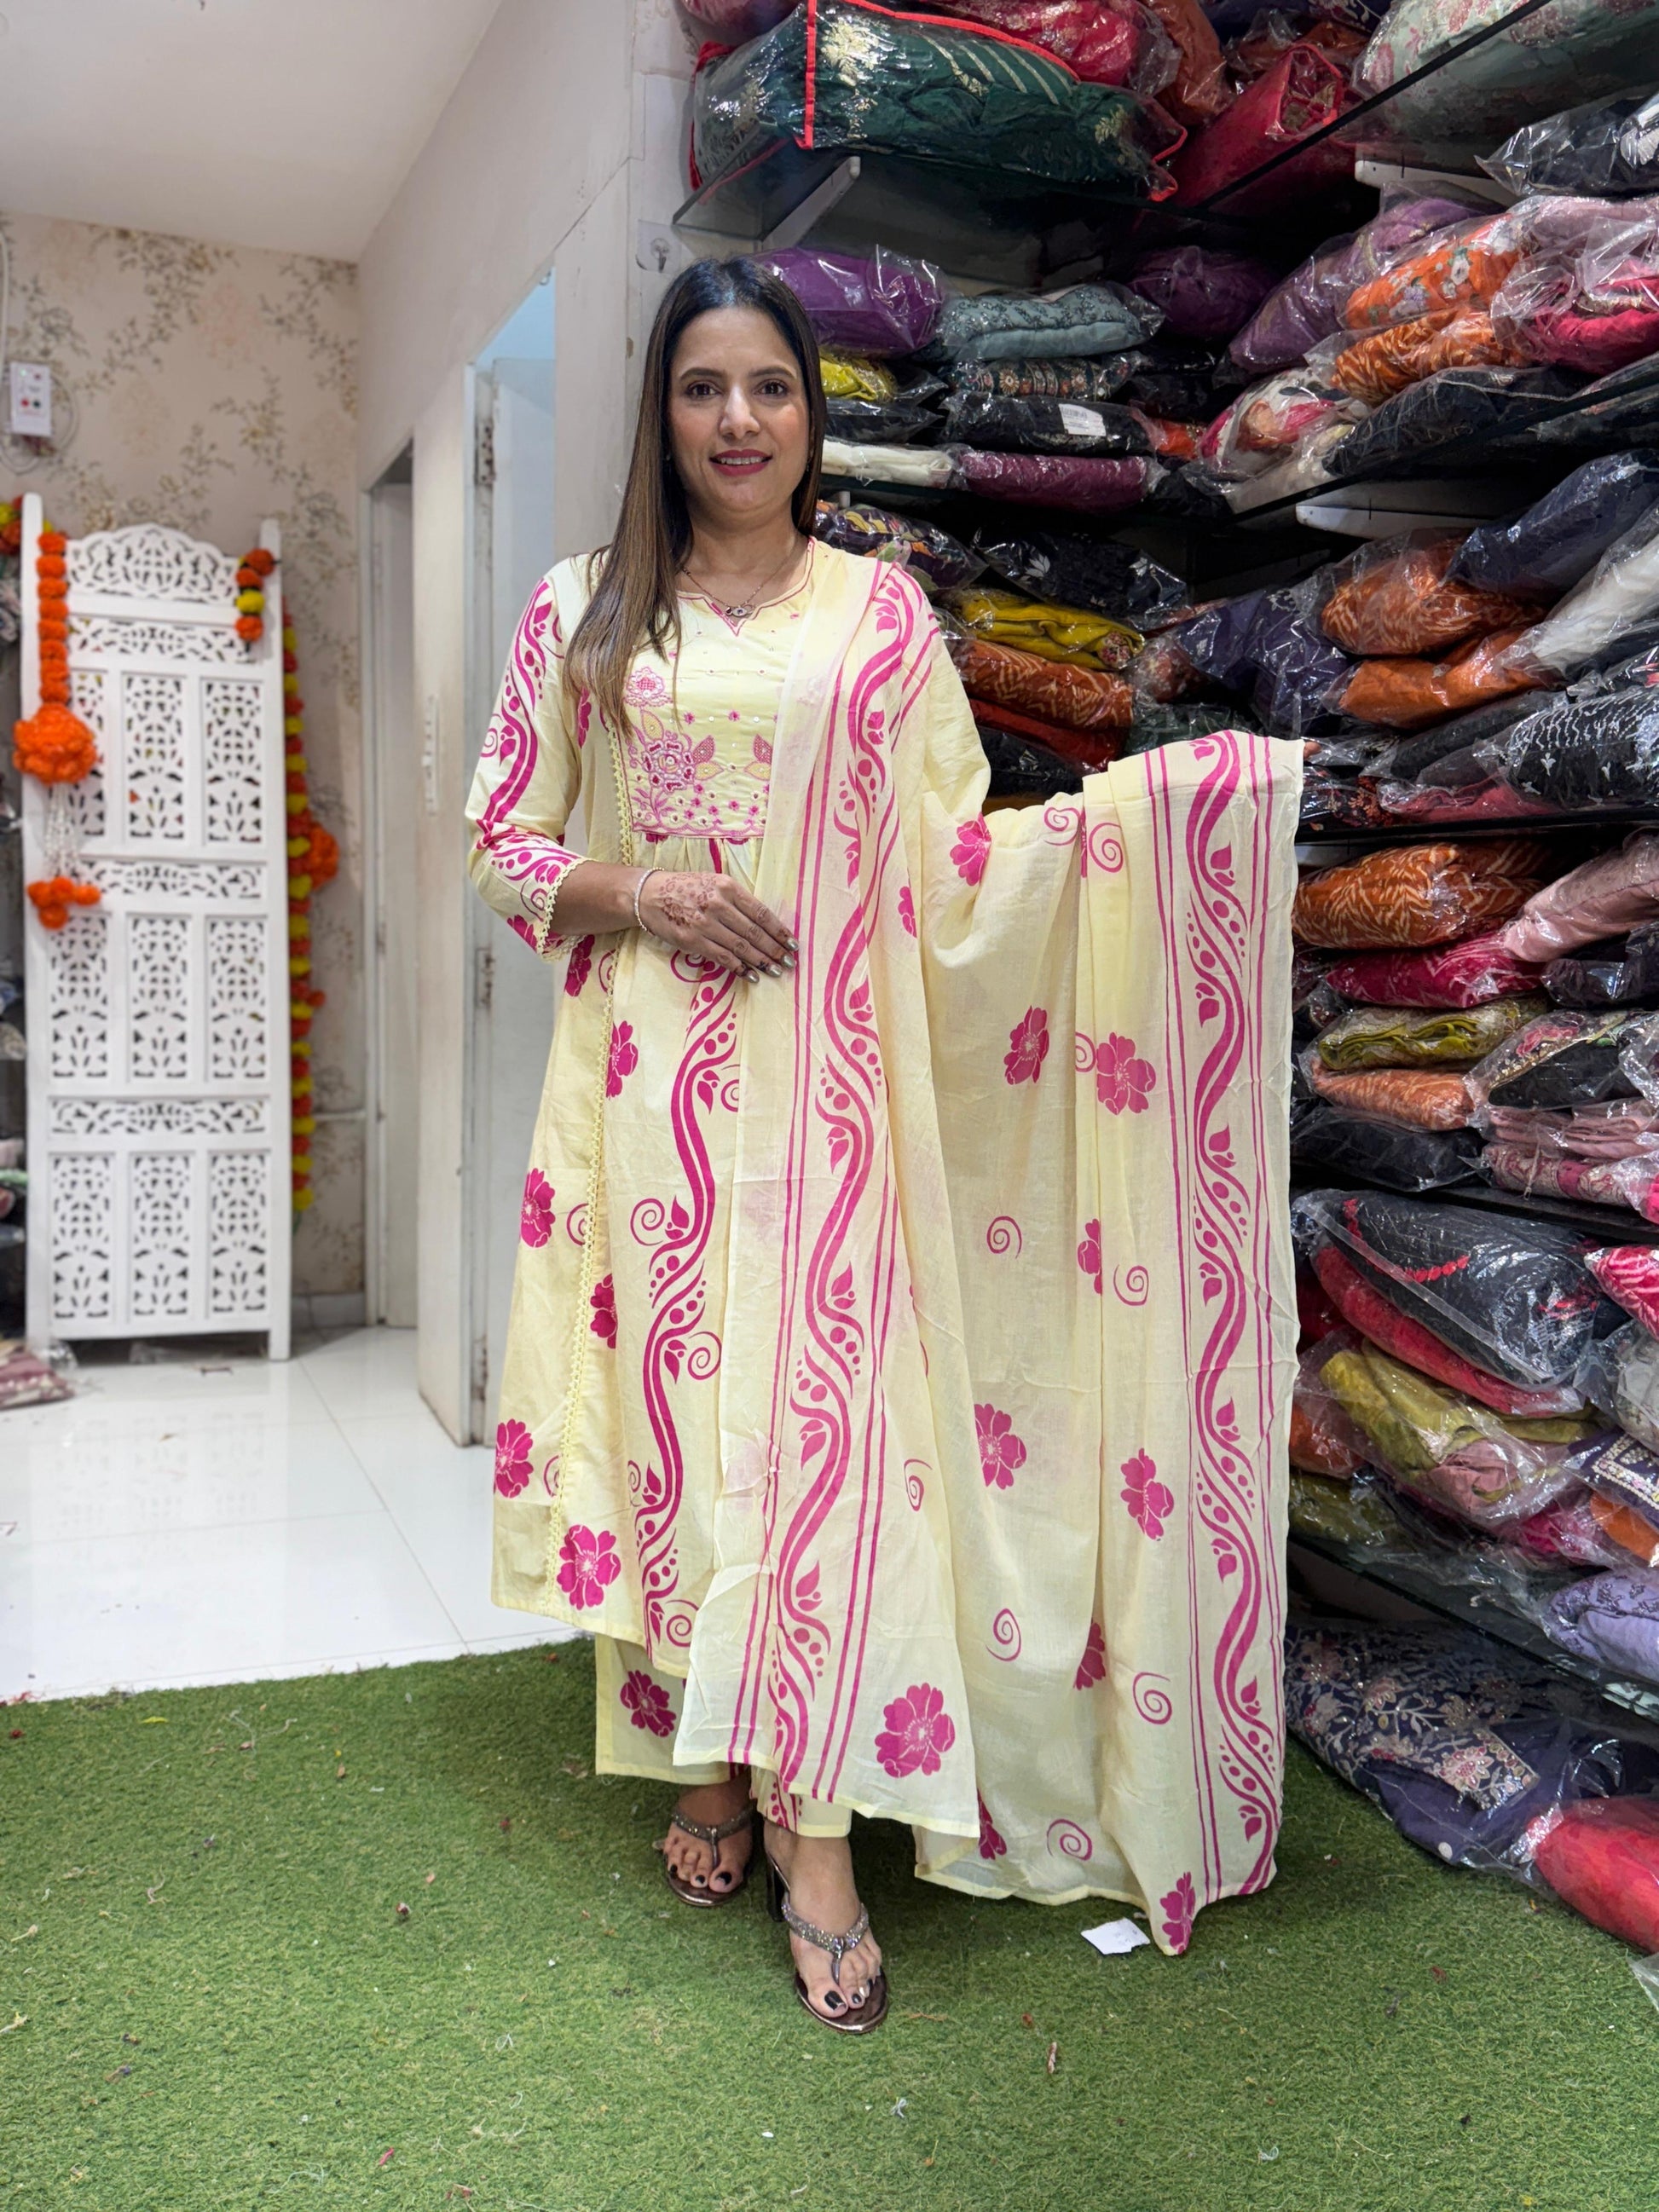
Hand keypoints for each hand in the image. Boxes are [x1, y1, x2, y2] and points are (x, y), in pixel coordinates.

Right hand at [638, 870, 794, 979]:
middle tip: (790, 962)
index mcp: (727, 887)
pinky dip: (739, 968)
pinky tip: (752, 975)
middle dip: (775, 950)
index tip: (793, 943)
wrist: (651, 895)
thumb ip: (738, 900)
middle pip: (754, 932)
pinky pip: (722, 958)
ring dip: (761, 961)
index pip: (761, 913)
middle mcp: (717, 905)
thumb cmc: (688, 888)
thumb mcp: (715, 883)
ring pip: (740, 947)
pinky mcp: (692, 941)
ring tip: (776, 971)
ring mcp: (704, 924)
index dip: (779, 931)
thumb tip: (765, 923)